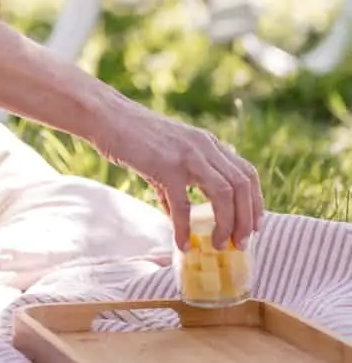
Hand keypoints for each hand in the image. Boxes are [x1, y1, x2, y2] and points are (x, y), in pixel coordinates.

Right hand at [89, 83, 262, 251]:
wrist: (108, 117)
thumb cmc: (133, 137)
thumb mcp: (167, 156)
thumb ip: (178, 183)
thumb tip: (177, 216)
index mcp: (208, 143)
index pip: (246, 173)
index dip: (255, 202)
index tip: (253, 226)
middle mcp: (204, 147)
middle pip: (242, 185)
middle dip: (246, 219)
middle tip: (240, 243)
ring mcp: (187, 156)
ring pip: (224, 193)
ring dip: (227, 224)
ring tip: (219, 245)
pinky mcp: (166, 167)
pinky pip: (184, 205)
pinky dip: (185, 228)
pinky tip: (183, 244)